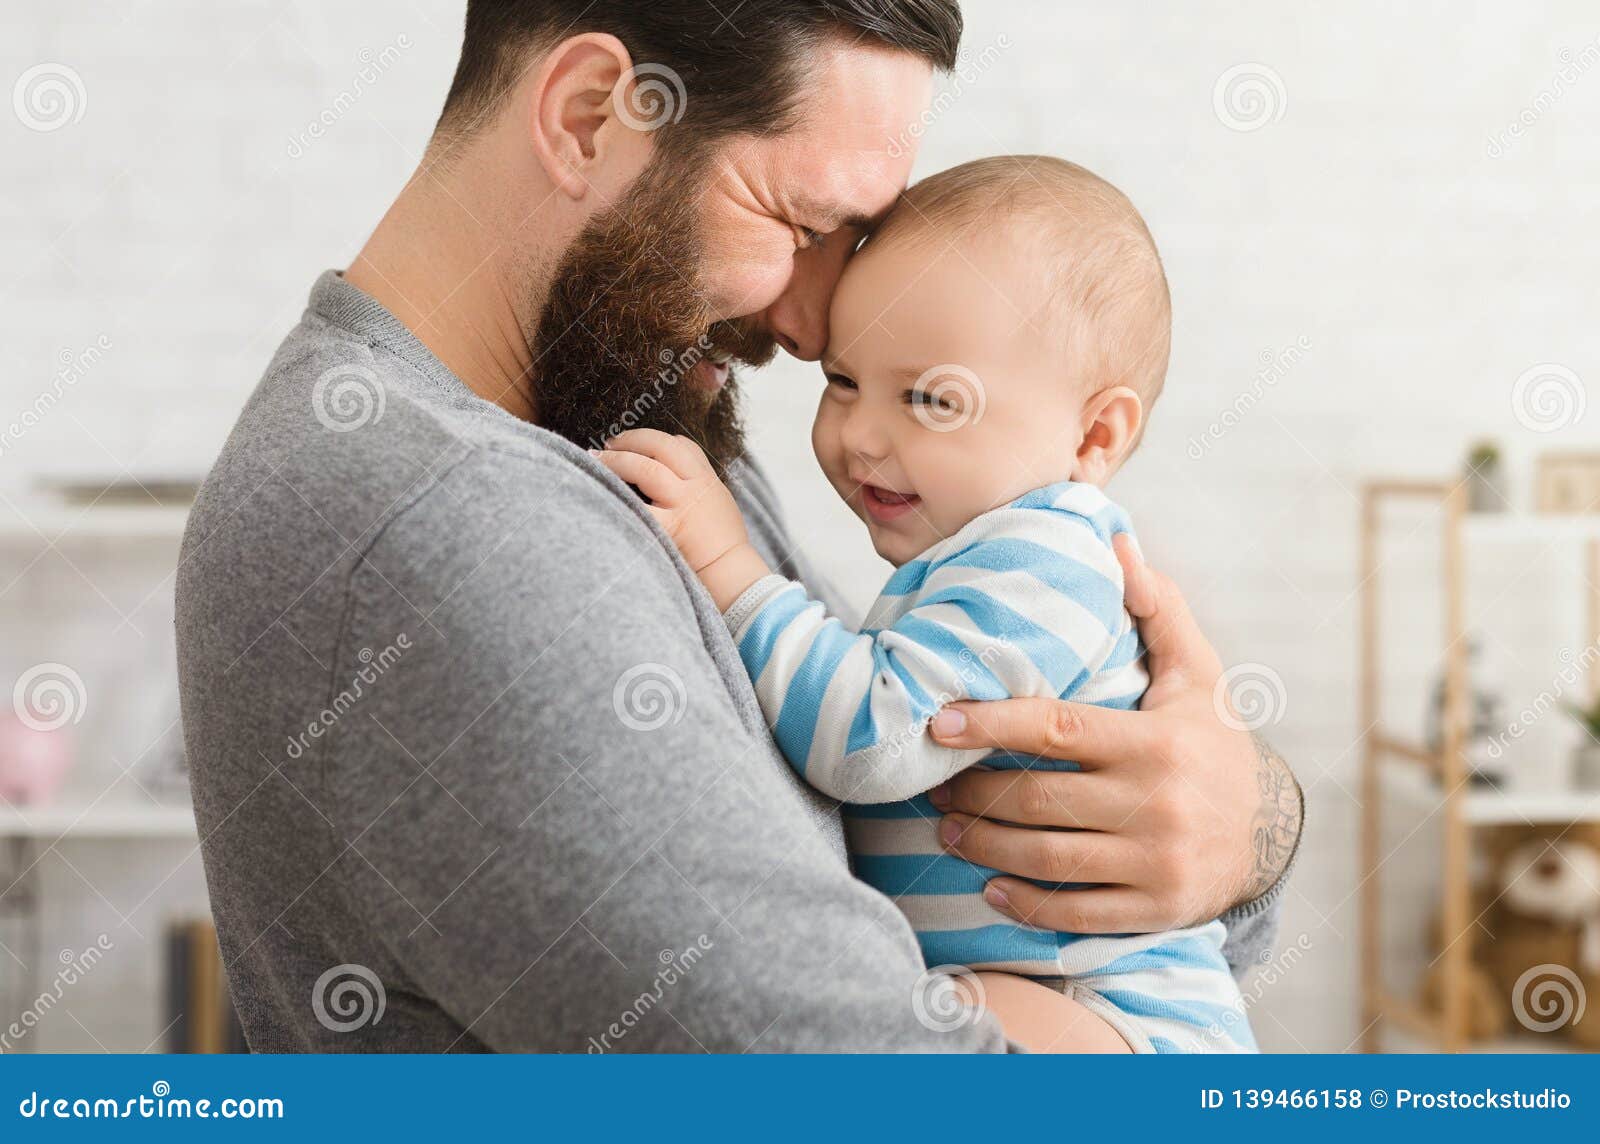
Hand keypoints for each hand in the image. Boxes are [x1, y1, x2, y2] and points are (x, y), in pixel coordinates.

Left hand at [594, 429, 769, 608]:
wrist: (731, 572)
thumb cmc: (723, 543)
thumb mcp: (718, 502)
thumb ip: (698, 484)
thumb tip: (670, 470)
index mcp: (707, 479)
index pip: (681, 445)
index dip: (653, 438)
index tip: (634, 441)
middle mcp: (695, 487)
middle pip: (660, 447)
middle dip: (630, 440)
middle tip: (609, 443)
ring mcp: (682, 505)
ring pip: (645, 468)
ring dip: (616, 460)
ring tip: (596, 458)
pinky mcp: (669, 528)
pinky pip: (637, 506)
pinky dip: (617, 495)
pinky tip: (599, 491)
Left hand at [925, 534, 1301, 933]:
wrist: (1271, 832)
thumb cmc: (1213, 741)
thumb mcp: (1197, 672)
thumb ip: (1155, 608)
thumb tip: (1116, 541)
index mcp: (1156, 742)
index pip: (1056, 731)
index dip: (991, 725)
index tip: (941, 723)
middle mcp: (1156, 804)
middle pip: (1039, 801)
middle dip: (974, 794)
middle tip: (933, 785)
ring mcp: (1155, 863)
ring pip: (1047, 859)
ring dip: (984, 847)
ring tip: (947, 830)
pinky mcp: (1154, 909)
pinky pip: (1076, 913)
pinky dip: (1026, 905)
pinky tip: (991, 890)